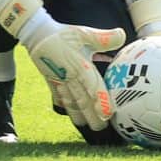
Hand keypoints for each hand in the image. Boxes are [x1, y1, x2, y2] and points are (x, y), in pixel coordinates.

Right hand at [20, 15, 122, 131]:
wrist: (37, 35)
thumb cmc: (63, 34)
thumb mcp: (84, 33)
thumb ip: (103, 37)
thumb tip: (122, 34)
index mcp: (80, 65)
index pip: (92, 85)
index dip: (100, 100)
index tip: (107, 113)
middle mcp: (69, 76)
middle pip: (82, 100)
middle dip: (92, 115)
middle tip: (102, 128)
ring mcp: (59, 81)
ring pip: (70, 102)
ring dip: (78, 116)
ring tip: (86, 127)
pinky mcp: (51, 82)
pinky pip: (59, 98)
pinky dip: (65, 108)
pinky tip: (71, 116)